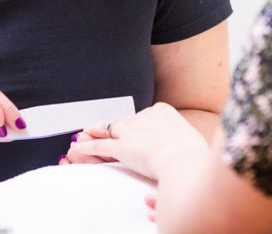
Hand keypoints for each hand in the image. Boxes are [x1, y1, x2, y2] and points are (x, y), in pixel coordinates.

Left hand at [64, 102, 207, 179]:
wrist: (184, 160)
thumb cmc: (193, 155)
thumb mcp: (192, 140)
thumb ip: (182, 139)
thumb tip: (187, 145)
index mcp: (163, 111)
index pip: (145, 116)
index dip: (136, 124)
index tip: (133, 129)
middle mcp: (145, 117)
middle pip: (125, 122)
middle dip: (114, 129)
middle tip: (101, 130)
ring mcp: (132, 131)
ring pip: (109, 130)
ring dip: (94, 133)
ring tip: (82, 135)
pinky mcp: (121, 146)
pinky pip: (100, 145)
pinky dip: (87, 147)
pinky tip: (77, 149)